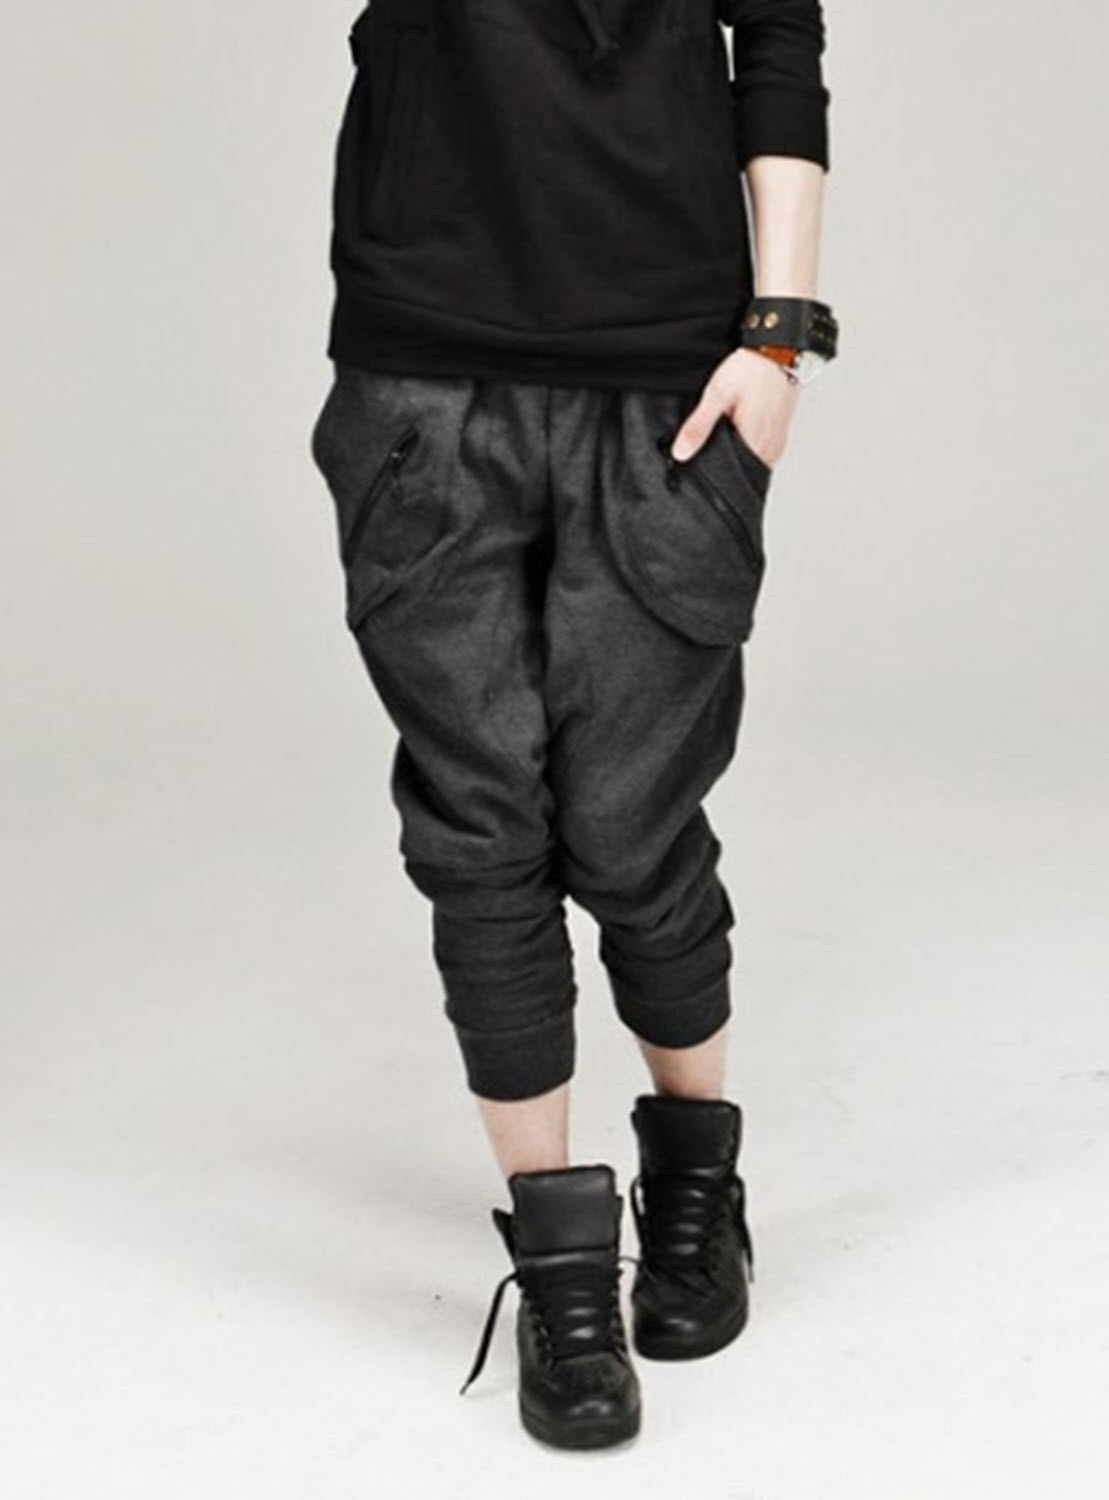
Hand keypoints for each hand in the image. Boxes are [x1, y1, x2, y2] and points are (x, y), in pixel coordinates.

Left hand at [669, 347, 799, 468]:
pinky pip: (759, 450)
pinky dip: (747, 443)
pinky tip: (740, 426)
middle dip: (723, 460)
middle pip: (740, 469)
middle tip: (715, 436)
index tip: (701, 457)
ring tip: (729, 428)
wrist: (780, 349)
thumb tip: (681, 452)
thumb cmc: (753, 369)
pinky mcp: (779, 435)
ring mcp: (776, 443)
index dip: (712, 471)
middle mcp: (769, 449)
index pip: (729, 475)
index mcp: (754, 444)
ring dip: (736, 451)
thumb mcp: (717, 395)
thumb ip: (698, 427)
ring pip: (749, 460)